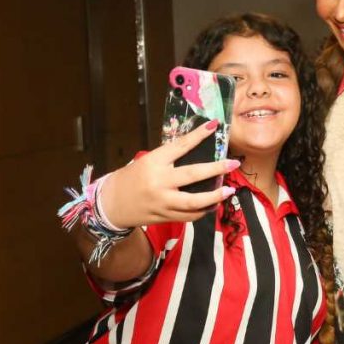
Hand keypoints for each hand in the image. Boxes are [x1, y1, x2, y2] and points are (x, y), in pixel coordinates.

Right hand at [100, 120, 237, 227]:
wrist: (110, 204)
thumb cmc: (131, 178)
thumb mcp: (147, 162)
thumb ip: (170, 159)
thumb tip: (198, 152)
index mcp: (154, 162)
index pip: (180, 146)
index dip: (198, 135)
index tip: (214, 126)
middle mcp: (159, 182)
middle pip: (193, 175)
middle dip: (216, 169)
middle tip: (233, 163)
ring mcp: (163, 202)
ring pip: (194, 202)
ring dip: (215, 196)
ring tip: (229, 190)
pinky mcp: (165, 217)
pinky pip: (189, 215)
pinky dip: (203, 210)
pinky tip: (213, 204)